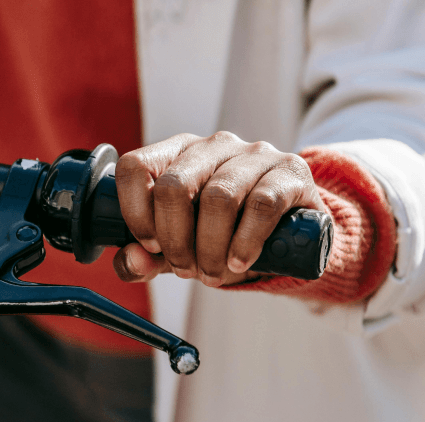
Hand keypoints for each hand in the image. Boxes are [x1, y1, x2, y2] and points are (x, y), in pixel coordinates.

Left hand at [112, 132, 324, 286]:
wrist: (294, 236)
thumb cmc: (231, 235)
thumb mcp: (186, 247)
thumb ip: (151, 257)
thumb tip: (131, 262)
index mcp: (179, 154)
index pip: (136, 167)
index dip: (135, 212)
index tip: (151, 246)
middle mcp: (214, 146)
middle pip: (174, 186)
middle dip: (176, 240)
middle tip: (187, 270)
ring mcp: (255, 155)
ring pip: (219, 197)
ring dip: (211, 247)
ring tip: (214, 272)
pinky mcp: (290, 173)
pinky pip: (262, 204)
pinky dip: (245, 242)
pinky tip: (240, 261)